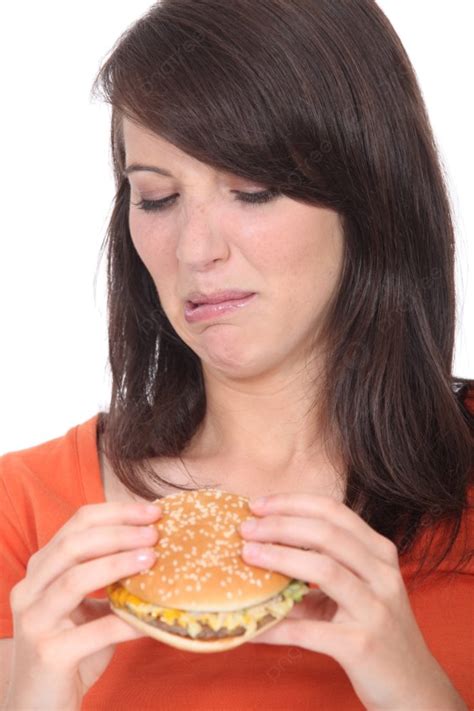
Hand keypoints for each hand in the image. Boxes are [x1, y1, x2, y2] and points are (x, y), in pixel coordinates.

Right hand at [6, 501, 161, 710]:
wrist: (37, 708)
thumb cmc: (70, 650)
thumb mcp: (85, 606)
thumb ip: (106, 577)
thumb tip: (155, 548)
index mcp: (41, 569)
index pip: (77, 523)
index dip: (116, 513)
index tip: (152, 511)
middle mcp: (30, 590)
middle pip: (73, 545)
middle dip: (119, 532)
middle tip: (155, 532)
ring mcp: (35, 622)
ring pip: (75, 579)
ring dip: (118, 564)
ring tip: (152, 557)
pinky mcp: (48, 654)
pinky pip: (95, 631)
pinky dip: (126, 619)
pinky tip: (152, 616)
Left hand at [239, 493, 466, 710]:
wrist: (415, 688)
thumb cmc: (377, 630)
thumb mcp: (356, 591)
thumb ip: (318, 570)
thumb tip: (261, 551)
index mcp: (380, 553)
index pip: (334, 512)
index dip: (292, 503)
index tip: (258, 505)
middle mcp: (382, 575)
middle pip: (326, 534)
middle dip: (280, 525)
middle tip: (245, 529)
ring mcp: (375, 609)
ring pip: (323, 569)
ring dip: (279, 557)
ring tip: (248, 554)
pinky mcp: (362, 645)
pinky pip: (309, 631)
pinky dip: (277, 626)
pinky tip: (253, 625)